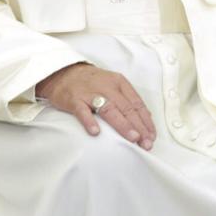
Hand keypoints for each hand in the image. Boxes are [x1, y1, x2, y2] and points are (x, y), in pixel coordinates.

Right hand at [36, 63, 156, 149]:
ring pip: (110, 109)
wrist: (63, 72)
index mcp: (120, 83)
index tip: (152, 136)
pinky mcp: (74, 99)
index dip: (146, 121)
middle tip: (146, 143)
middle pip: (127, 108)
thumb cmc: (92, 82)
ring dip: (123, 125)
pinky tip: (96, 133)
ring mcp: (90, 93)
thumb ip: (128, 100)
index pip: (137, 104)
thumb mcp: (114, 85)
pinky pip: (82, 111)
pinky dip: (89, 121)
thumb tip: (146, 117)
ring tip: (132, 138)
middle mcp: (108, 87)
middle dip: (139, 127)